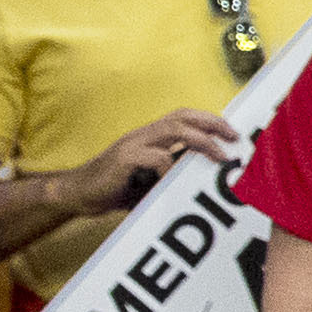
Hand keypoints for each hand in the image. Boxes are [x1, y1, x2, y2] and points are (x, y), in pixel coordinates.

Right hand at [51, 111, 239, 220]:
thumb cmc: (117, 188)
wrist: (77, 194)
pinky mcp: (122, 159)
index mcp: (150, 137)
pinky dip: (171, 168)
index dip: (209, 120)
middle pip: (182, 116)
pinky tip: (178, 181)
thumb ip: (173, 173)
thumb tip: (207, 176)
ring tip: (221, 157)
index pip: (183, 117)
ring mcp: (132, 144)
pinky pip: (155, 157)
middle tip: (235, 138)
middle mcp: (143, 135)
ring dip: (202, 141)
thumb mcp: (150, 180)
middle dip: (212, 124)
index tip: (233, 133)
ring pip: (173, 130)